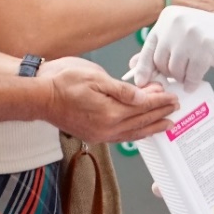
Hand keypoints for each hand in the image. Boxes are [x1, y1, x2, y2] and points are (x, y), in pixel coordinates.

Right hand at [43, 62, 177, 142]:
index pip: (143, 107)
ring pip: (132, 132)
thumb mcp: (95, 77)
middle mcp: (107, 128)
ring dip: (150, 127)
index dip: (159, 101)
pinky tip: (139, 129)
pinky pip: (121, 136)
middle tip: (175, 108)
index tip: (172, 97)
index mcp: (110, 113)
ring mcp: (99, 134)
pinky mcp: (93, 134)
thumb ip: (122, 90)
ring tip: (165, 123)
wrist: (38, 96)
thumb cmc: (62, 81)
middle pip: (141, 121)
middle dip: (160, 114)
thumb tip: (144, 98)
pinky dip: (135, 132)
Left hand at [133, 6, 213, 88]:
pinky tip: (194, 82)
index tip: (141, 81)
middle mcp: (176, 23)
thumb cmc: (206, 36)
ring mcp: (191, 35)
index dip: (144, 67)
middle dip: (168, 73)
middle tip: (178, 74)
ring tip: (189, 73)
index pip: (148, 46)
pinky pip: (191, 75)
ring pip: (174, 70)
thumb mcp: (179, 37)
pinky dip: (192, 82)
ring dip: (181, 77)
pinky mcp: (205, 48)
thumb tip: (133, 67)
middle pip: (160, 61)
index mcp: (167, 17)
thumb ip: (158, 49)